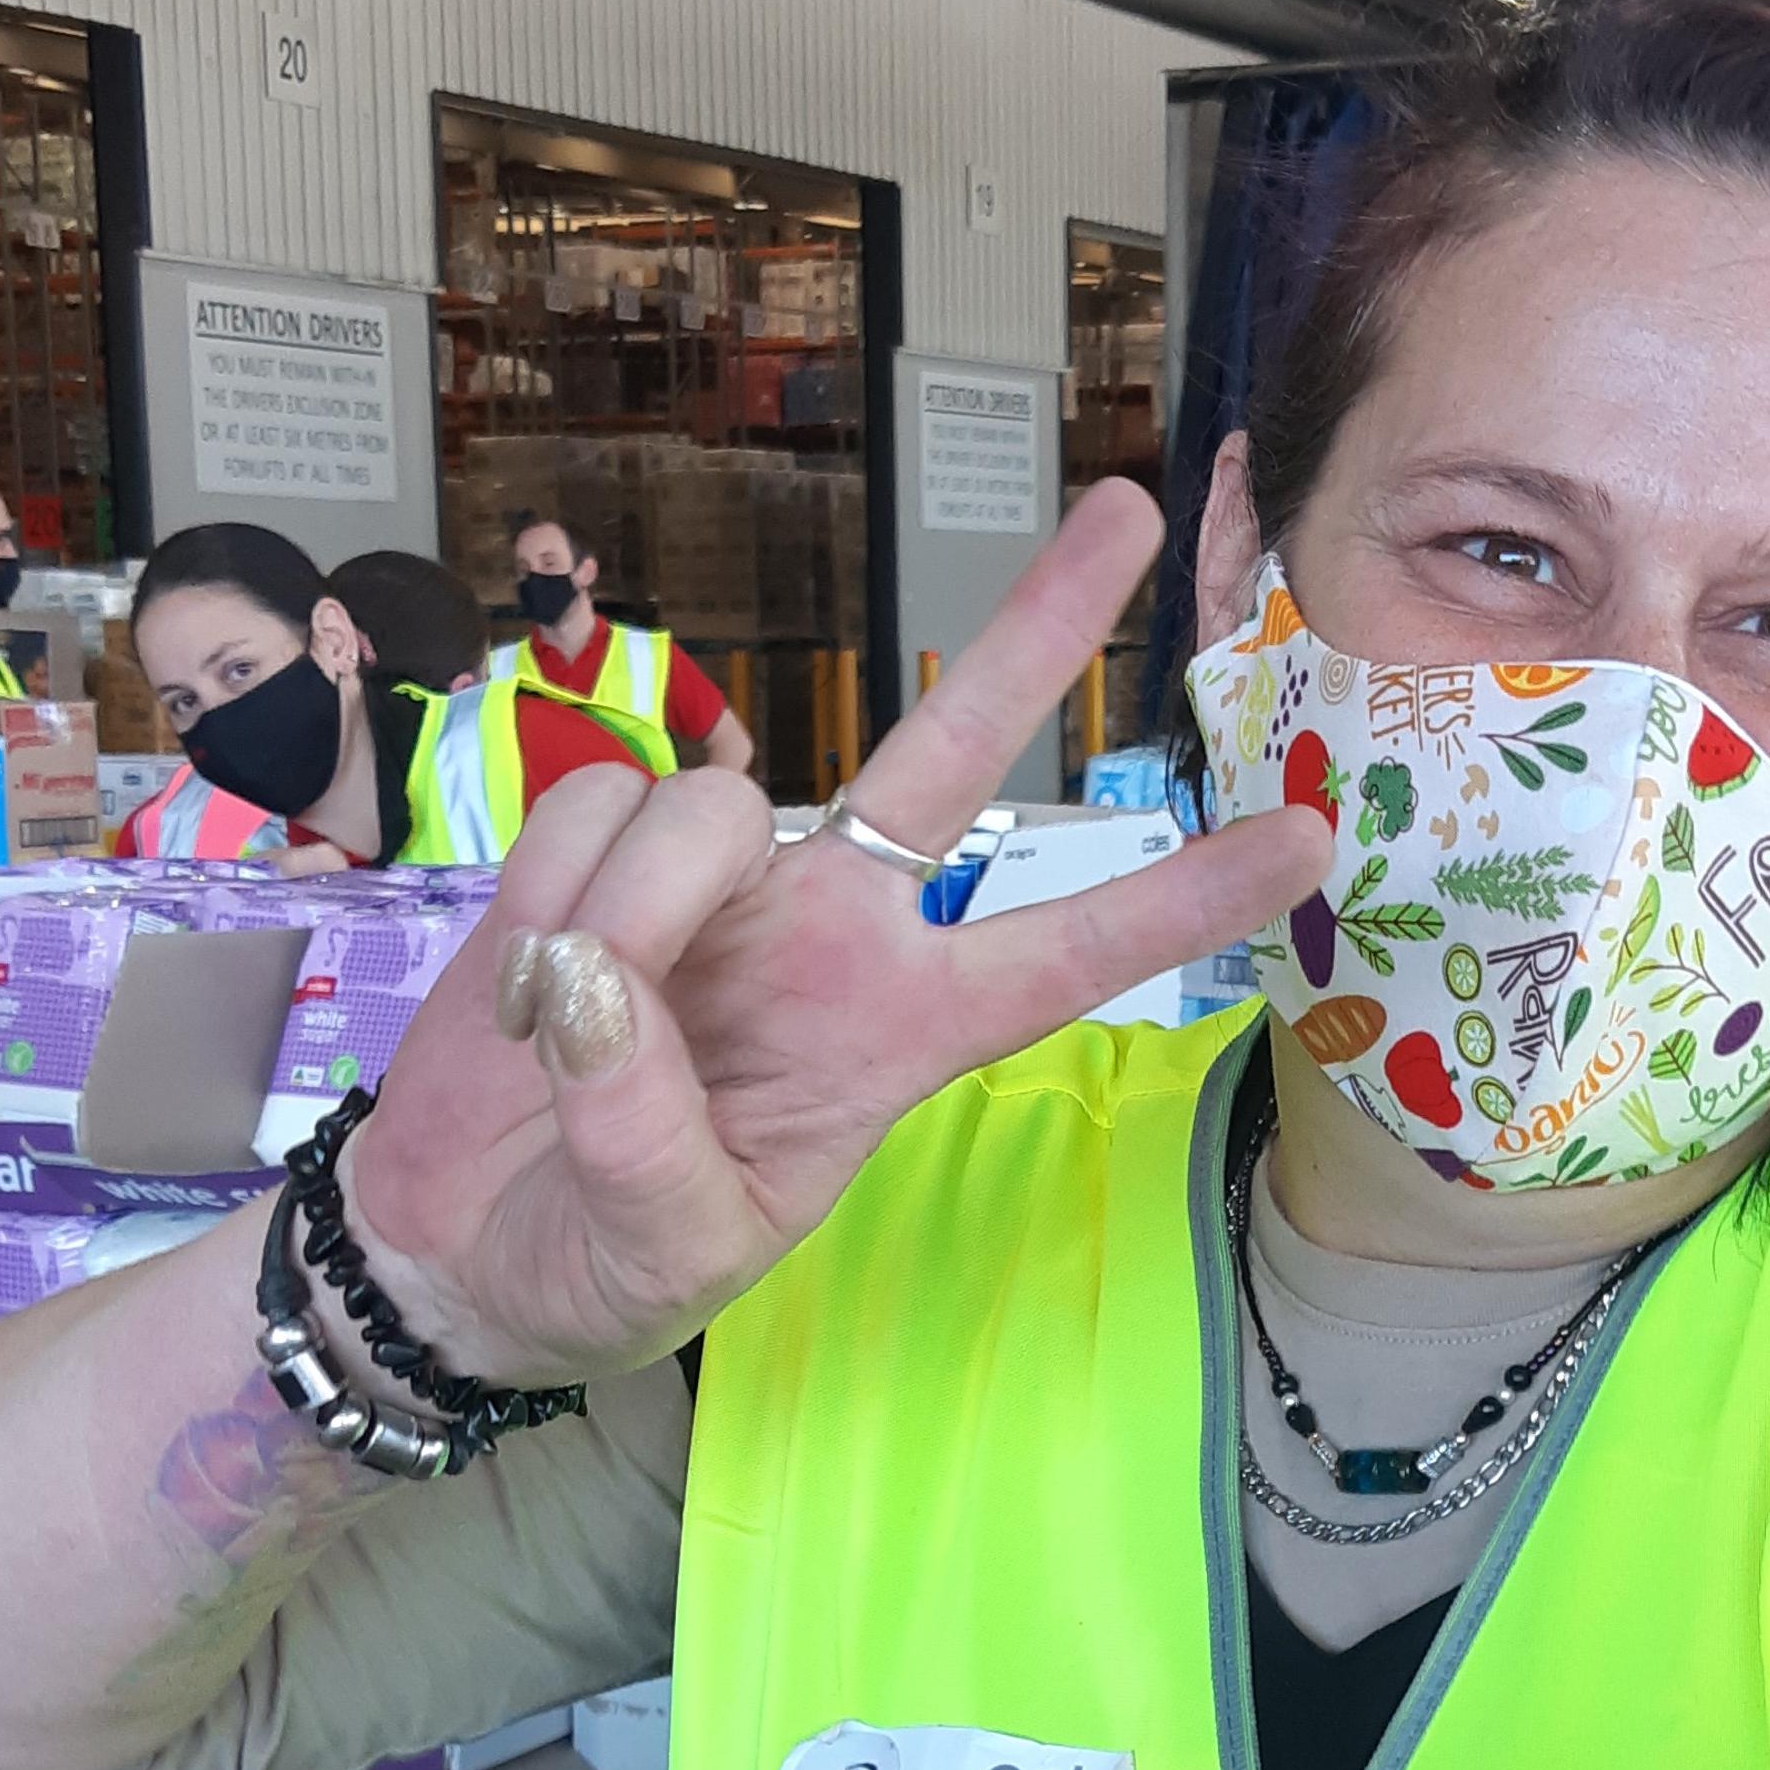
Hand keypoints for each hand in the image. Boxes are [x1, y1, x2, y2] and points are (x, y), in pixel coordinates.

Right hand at [344, 482, 1324, 1383]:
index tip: (1309, 838)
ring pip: (707, 804)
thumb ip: (645, 1134)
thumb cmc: (597, 1262)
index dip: (1183, 898)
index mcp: (893, 1036)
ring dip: (624, 915)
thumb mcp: (662, 1249)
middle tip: (1130, 506)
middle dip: (1041, 630)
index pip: (1061, 954)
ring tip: (566, 1030)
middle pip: (954, 758)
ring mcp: (716, 884)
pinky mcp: (598, 854)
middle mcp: (829, 932)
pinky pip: (587, 811)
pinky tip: (526, 979)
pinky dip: (543, 897)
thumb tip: (603, 991)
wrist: (460, 1243)